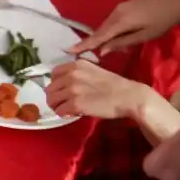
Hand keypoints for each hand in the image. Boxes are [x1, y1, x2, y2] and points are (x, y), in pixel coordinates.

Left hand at [46, 59, 163, 119]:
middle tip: (64, 103)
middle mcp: (72, 75)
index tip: (63, 90)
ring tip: (67, 109)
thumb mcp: (94, 71)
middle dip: (55, 97)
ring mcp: (73, 89)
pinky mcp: (75, 104)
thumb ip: (78, 74)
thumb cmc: (114, 85)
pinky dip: (64, 114)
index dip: (56, 84)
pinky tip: (73, 113)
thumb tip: (63, 83)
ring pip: (51, 100)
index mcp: (77, 64)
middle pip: (49, 89)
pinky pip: (59, 111)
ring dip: (57, 106)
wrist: (129, 97)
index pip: (53, 73)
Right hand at [69, 0, 179, 55]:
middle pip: (100, 30)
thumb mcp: (143, 36)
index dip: (84, 44)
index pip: (98, 36)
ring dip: (101, 36)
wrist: (177, 3)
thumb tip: (102, 51)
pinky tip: (110, 37)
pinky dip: (108, 30)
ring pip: (105, 25)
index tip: (68, 50)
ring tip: (96, 48)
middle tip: (80, 53)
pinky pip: (111, 21)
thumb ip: (121, 43)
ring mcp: (120, 7)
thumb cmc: (163, 22)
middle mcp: (116, 12)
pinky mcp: (124, 6)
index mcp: (121, 21)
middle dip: (91, 42)